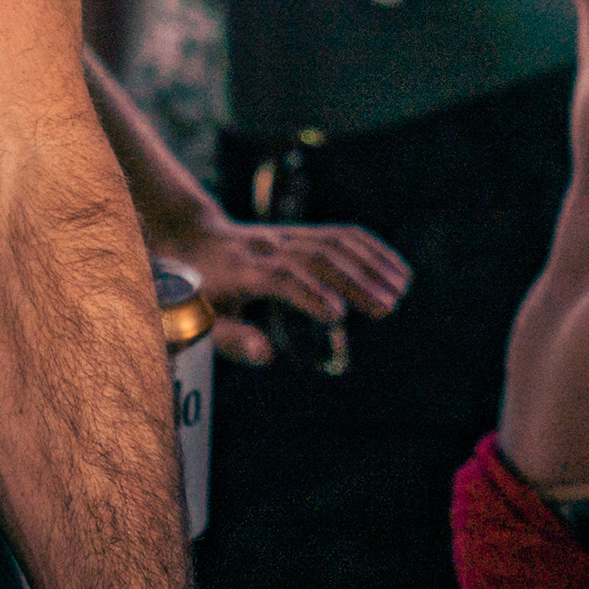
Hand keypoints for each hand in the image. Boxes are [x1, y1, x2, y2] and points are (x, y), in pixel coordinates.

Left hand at [156, 209, 407, 368]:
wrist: (189, 236)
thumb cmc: (194, 289)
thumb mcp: (197, 317)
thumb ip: (229, 338)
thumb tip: (267, 355)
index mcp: (241, 270)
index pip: (280, 277)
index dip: (308, 293)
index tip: (335, 315)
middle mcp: (268, 248)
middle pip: (316, 257)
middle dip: (353, 281)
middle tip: (386, 308)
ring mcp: (286, 236)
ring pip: (334, 242)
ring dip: (370, 264)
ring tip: (399, 290)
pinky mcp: (300, 233)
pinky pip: (341, 234)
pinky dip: (372, 250)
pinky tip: (396, 269)